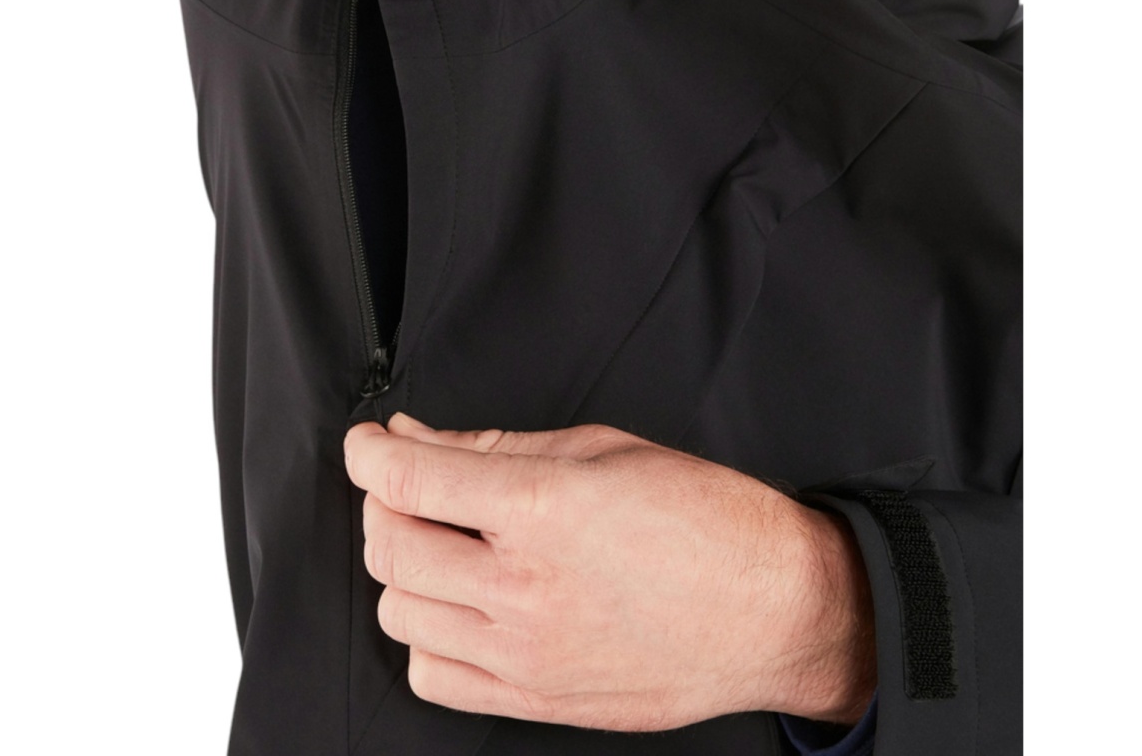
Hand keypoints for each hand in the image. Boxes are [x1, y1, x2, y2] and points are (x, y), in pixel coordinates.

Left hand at [344, 417, 874, 731]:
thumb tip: (416, 439)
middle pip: (389, 546)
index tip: (369, 443)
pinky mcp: (537, 701)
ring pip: (399, 612)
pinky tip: (462, 605)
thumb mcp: (601, 449)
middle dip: (385, 502)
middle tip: (414, 485)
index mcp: (545, 510)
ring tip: (447, 543)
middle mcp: (525, 589)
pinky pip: (432, 676)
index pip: (408, 480)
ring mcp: (526, 655)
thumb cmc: (704, 519)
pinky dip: (427, 636)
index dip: (370, 452)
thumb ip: (494, 447)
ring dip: (406, 568)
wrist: (772, 608)